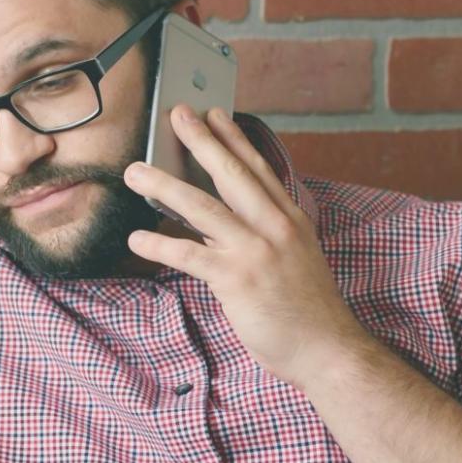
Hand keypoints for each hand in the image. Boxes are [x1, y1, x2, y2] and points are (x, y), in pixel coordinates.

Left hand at [122, 104, 372, 390]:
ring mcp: (256, 251)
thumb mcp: (293, 259)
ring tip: (135, 171)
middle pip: (231, 174)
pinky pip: (189, 255)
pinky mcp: (237, 279)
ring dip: (164, 186)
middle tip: (176, 114)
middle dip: (201, 141)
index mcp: (290, 219)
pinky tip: (135, 239)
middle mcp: (275, 227)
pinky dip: (159, 244)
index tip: (215, 113)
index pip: (258, 169)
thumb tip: (223, 220)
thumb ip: (264, 234)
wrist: (327, 349)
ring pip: (203, 208)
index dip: (234, 139)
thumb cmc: (305, 309)